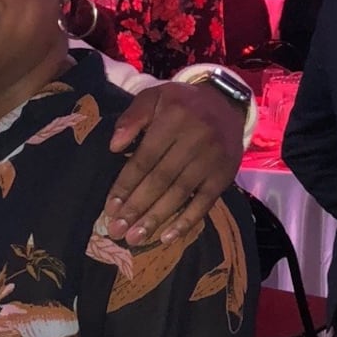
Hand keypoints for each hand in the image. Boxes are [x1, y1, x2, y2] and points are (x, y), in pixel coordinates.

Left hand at [101, 81, 245, 246]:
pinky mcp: (224, 175)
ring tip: (135, 238)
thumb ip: (132, 117)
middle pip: (160, 180)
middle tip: (117, 231)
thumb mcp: (155, 97)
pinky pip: (204, 202)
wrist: (227, 104)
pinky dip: (186, 221)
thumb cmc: (182, 104)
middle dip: (136, 207)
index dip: (125, 185)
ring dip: (156, 218)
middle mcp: (195, 139)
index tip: (110, 208)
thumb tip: (113, 146)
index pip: (144, 159)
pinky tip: (167, 237)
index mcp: (173, 119)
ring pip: (179, 193)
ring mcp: (211, 159)